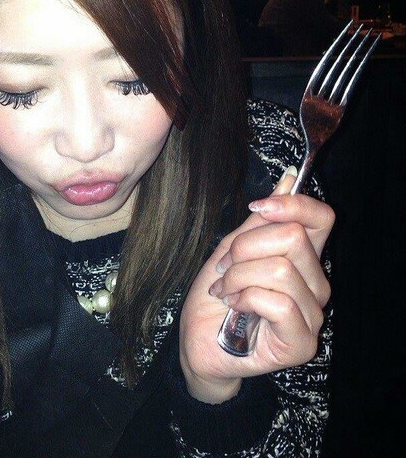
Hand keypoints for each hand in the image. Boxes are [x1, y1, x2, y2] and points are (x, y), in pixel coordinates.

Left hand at [178, 169, 333, 402]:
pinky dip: (245, 298)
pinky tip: (235, 307)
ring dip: (238, 276)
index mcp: (302, 259)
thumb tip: (291, 178)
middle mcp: (315, 284)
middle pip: (293, 237)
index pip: (322, 218)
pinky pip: (278, 301)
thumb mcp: (234, 248)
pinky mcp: (302, 342)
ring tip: (225, 290)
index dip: (292, 204)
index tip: (256, 208)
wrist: (198, 339)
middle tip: (225, 267)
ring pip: (280, 269)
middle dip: (244, 248)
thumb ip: (262, 220)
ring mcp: (313, 314)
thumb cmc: (217, 295)